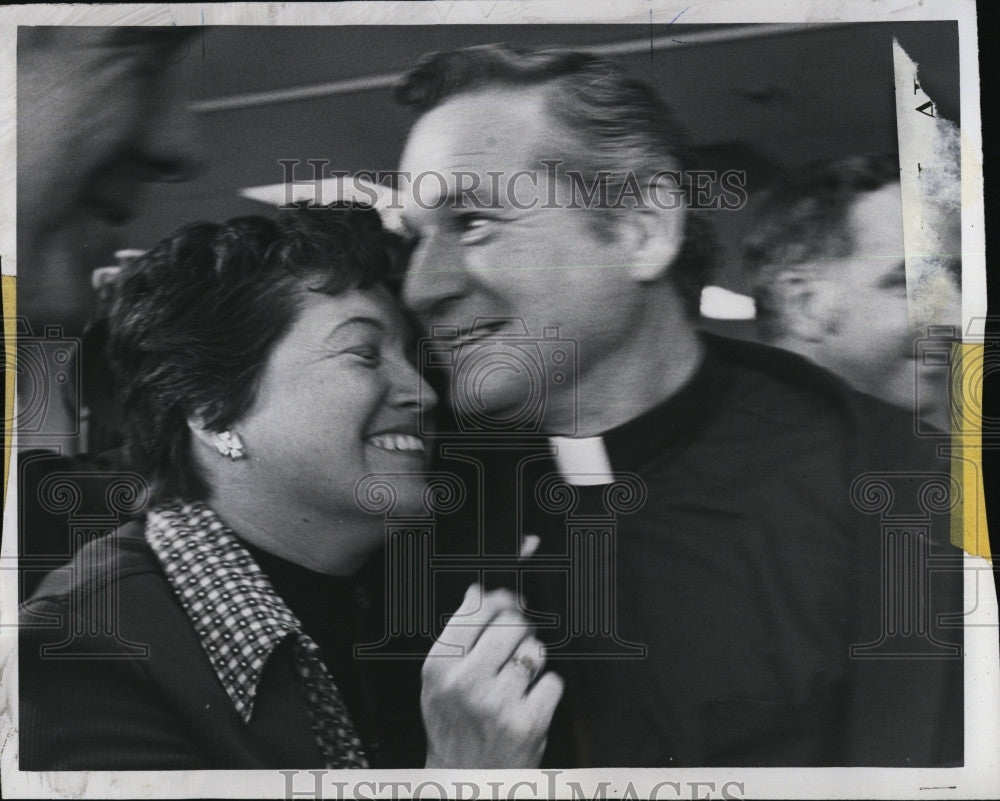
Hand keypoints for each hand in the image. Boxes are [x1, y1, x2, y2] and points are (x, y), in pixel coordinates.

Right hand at [421, 583, 563, 767]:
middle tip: (517, 644)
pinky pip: (553, 682)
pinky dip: (547, 691)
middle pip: (512, 623)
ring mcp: (497, 703)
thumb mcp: (439, 681)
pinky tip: (530, 704)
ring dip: (533, 662)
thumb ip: (456, 635)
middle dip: (521, 629)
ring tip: (519, 681)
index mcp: (439, 666)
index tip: (510, 600)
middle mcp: (465, 682)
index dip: (500, 598)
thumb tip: (476, 591)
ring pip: (535, 650)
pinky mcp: (527, 723)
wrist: (466, 781)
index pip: (476, 609)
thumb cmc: (453, 728)